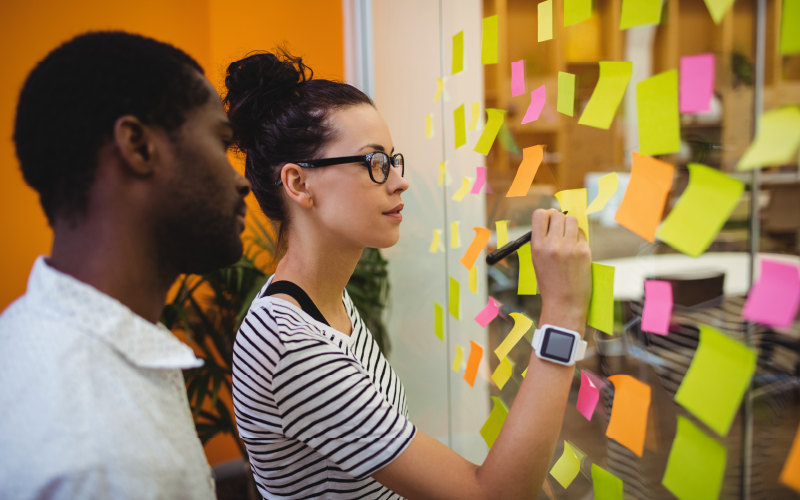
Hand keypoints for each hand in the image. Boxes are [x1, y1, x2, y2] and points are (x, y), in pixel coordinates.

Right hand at [530, 209, 591, 332]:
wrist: (564, 303)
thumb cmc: (549, 283)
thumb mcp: (536, 260)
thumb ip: (542, 240)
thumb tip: (552, 218)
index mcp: (537, 246)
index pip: (540, 215)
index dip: (545, 214)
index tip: (549, 219)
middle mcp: (553, 244)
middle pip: (557, 215)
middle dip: (559, 219)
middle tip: (560, 228)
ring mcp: (570, 247)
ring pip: (572, 220)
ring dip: (570, 225)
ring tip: (568, 237)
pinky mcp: (584, 251)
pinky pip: (582, 234)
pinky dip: (578, 237)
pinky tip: (575, 248)